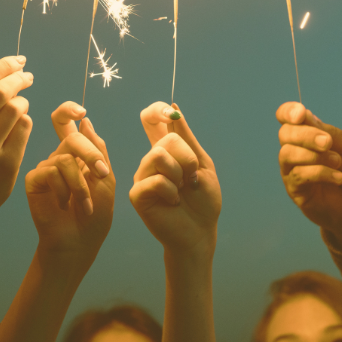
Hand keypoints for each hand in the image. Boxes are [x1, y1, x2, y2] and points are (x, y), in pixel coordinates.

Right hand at [0, 56, 32, 218]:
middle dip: (18, 77)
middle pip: (1, 92)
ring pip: (15, 108)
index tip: (17, 60)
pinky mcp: (6, 165)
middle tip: (28, 74)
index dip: (3, 65)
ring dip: (22, 100)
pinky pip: (24, 128)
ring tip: (21, 102)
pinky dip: (26, 119)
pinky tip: (20, 123)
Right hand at [25, 102, 114, 261]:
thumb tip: (85, 121)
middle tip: (102, 175)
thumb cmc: (95, 215)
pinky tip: (64, 205)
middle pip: (71, 137)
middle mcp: (59, 157)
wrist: (79, 243)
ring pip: (64, 158)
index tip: (81, 112)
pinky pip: (50, 172)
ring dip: (80, 184)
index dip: (68, 110)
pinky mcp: (33, 180)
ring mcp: (45, 168)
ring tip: (84, 204)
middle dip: (90, 155)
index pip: (66, 123)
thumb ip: (98, 150)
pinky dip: (64, 189)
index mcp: (77, 154)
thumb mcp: (106, 179)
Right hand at [129, 102, 221, 255]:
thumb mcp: (202, 164)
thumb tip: (175, 109)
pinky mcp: (137, 194)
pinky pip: (156, 180)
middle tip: (191, 179)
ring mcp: (142, 176)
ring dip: (180, 175)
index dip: (156, 110)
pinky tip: (173, 202)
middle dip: (187, 159)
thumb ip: (188, 138)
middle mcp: (150, 160)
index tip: (169, 113)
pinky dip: (172, 191)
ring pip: (159, 155)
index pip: (150, 120)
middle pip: (166, 139)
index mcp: (165, 150)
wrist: (201, 231)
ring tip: (181, 191)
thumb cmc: (203, 200)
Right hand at [277, 101, 341, 249]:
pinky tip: (338, 177)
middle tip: (327, 142)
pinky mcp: (295, 190)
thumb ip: (329, 132)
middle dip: (306, 135)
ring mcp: (291, 170)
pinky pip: (298, 175)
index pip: (285, 116)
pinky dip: (319, 173)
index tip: (301, 114)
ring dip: (313, 155)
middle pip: (285, 134)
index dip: (288, 112)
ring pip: (287, 154)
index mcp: (306, 134)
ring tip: (337, 162)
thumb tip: (306, 117)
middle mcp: (294, 149)